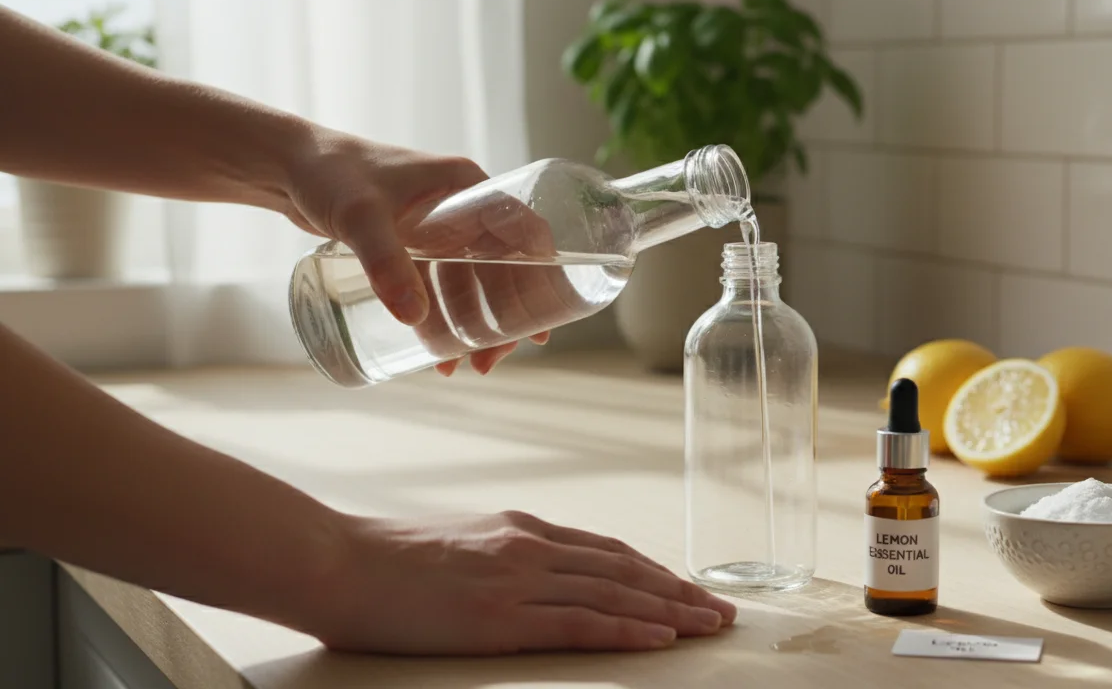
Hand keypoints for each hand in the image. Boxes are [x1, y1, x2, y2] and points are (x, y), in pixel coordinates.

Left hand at [280, 134, 547, 374]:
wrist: (286, 165)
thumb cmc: (328, 173)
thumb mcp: (361, 217)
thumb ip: (385, 263)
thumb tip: (415, 318)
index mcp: (467, 186)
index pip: (525, 231)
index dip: (543, 276)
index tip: (542, 320)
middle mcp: (461, 206)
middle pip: (502, 269)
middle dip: (502, 318)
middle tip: (489, 360)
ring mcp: (438, 228)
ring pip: (472, 284)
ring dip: (473, 324)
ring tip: (460, 365)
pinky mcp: (413, 246)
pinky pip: (442, 287)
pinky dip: (444, 318)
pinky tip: (437, 350)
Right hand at [310, 511, 736, 655]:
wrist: (336, 561)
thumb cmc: (385, 559)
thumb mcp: (457, 546)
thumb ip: (501, 558)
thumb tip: (532, 580)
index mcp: (520, 528)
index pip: (607, 550)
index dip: (654, 571)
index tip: (687, 588)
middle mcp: (529, 545)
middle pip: (624, 568)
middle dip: (678, 590)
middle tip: (721, 610)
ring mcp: (517, 577)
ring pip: (614, 593)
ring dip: (669, 610)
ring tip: (709, 625)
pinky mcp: (500, 614)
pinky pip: (580, 622)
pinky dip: (628, 630)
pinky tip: (661, 638)